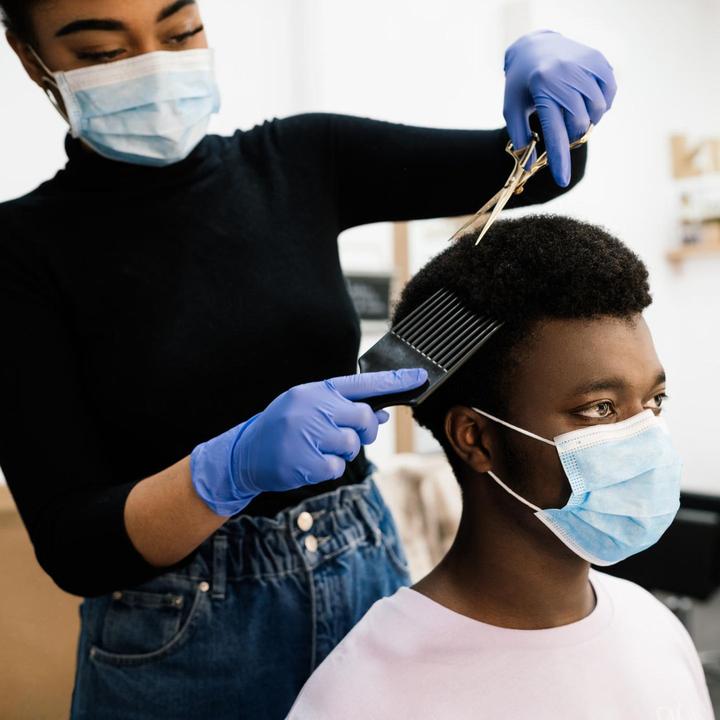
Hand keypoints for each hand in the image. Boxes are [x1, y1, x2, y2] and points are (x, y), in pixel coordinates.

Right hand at [190, 369, 427, 515]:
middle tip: (352, 435)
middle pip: (362, 416)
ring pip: (352, 444)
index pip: (361, 383)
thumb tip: (380, 411)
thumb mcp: (309, 407)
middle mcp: (312, 408)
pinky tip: (309, 462)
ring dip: (342, 452)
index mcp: (315, 391)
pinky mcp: (304, 461)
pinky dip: (328, 468)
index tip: (419, 378)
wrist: (245, 453)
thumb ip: (342, 406)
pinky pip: (336, 467)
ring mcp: (307, 434)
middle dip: (364, 430)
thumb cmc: (284, 428)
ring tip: (318, 448)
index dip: (393, 381)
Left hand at [503, 30, 616, 186]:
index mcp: (542, 87)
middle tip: (561, 128)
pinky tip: (584, 98)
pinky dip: (600, 104)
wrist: (535, 47)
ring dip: (586, 120)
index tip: (562, 181)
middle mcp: (566, 73)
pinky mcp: (599, 60)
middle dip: (572, 135)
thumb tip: (529, 168)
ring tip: (571, 111)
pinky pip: (609, 94)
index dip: (559, 159)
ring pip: (597, 111)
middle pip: (579, 124)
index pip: (554, 131)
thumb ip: (519, 138)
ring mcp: (585, 65)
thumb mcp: (512, 109)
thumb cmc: (521, 84)